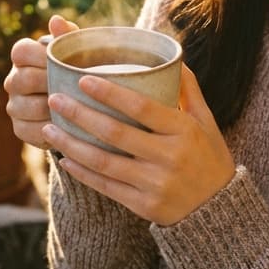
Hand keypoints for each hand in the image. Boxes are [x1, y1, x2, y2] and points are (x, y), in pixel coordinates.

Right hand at [3, 14, 76, 148]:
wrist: (80, 104)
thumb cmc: (76, 69)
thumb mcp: (76, 51)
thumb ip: (66, 35)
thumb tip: (55, 20)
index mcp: (22, 56)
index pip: (21, 51)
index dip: (42, 56)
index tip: (65, 61)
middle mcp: (13, 80)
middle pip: (24, 79)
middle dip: (50, 82)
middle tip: (75, 86)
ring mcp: (14, 106)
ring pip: (29, 107)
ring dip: (54, 108)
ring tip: (75, 106)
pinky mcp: (19, 129)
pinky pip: (32, 130)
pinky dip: (52, 129)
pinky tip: (68, 126)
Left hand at [42, 64, 235, 225]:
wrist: (219, 211)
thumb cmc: (209, 157)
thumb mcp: (206, 122)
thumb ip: (188, 90)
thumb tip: (171, 56)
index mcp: (183, 131)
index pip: (141, 107)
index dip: (110, 93)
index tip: (83, 79)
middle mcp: (168, 157)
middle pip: (116, 133)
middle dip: (80, 114)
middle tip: (55, 99)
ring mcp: (155, 184)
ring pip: (104, 162)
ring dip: (72, 144)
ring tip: (48, 128)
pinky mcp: (144, 205)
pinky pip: (106, 186)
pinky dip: (82, 172)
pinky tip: (65, 159)